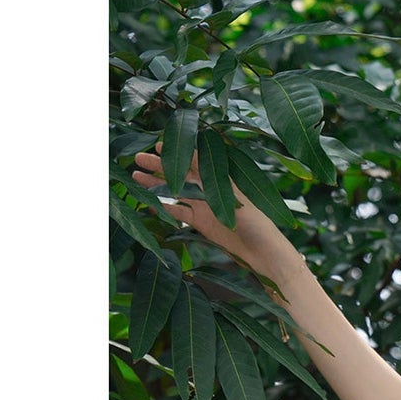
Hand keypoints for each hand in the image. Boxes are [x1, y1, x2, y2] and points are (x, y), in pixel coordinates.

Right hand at [130, 145, 293, 274]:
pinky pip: (179, 214)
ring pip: (176, 192)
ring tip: (136, 177)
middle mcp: (210, 191)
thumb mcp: (235, 198)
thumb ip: (214, 179)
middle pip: (181, 175)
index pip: (194, 160)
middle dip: (159, 166)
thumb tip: (195, 153)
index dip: (177, 152)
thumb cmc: (257, 223)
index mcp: (220, 180)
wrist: (265, 254)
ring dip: (156, 185)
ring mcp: (205, 207)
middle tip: (138, 158)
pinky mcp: (202, 224)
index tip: (158, 145)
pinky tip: (148, 203)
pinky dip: (165, 208)